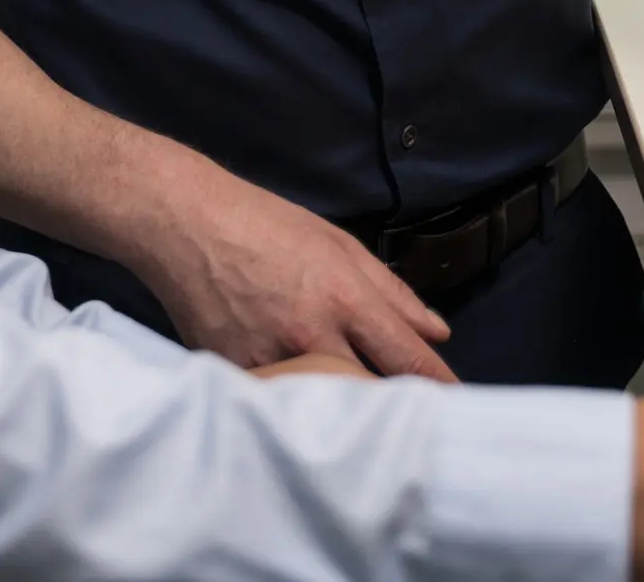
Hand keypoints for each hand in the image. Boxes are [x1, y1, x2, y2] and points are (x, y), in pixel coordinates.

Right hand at [121, 162, 457, 380]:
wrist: (186, 224)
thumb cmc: (267, 226)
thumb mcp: (339, 245)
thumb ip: (393, 291)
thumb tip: (437, 333)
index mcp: (344, 297)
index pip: (407, 358)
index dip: (439, 388)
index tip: (458, 408)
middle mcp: (311, 334)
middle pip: (370, 395)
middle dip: (391, 408)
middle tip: (409, 418)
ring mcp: (270, 360)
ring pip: (323, 408)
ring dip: (342, 412)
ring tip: (352, 412)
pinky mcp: (235, 375)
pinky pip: (278, 404)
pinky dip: (293, 406)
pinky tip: (298, 402)